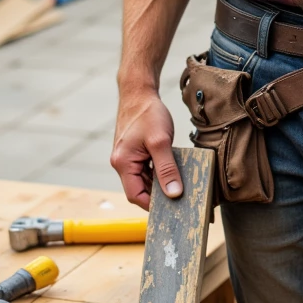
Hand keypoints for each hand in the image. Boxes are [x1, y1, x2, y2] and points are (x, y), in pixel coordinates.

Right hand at [111, 85, 182, 208]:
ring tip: (180, 187)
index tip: (173, 209)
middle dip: (158, 196)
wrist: (139, 93)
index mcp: (123, 163)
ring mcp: (127, 158)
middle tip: (181, 200)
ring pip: (144, 180)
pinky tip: (173, 172)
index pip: (136, 195)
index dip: (153, 205)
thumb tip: (173, 193)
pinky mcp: (134, 153)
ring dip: (160, 184)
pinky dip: (158, 173)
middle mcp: (121, 163)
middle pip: (140, 190)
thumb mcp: (161, 141)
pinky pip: (146, 170)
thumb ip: (167, 168)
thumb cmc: (147, 113)